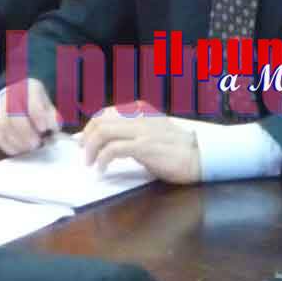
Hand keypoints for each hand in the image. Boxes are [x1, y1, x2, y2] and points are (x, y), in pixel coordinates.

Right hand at [0, 78, 59, 154]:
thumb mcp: (48, 107)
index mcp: (29, 87)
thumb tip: (53, 129)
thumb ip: (52, 118)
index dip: (37, 116)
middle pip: (14, 114)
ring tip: (28, 148)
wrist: (18, 100)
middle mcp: (10, 94)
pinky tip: (17, 150)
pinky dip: (6, 145)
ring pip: (3, 125)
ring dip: (17, 140)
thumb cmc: (36, 105)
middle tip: (36, 143)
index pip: (31, 100)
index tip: (44, 129)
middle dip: (26, 132)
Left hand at [80, 103, 201, 183]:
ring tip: (91, 163)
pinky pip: (114, 149)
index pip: (106, 112)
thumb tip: (106, 141)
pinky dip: (102, 160)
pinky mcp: (145, 146)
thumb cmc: (175, 147)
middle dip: (87, 138)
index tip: (83, 141)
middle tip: (84, 154)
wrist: (198, 155)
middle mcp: (139, 116)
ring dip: (91, 149)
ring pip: (103, 132)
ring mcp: (142, 130)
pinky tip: (102, 170)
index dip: (90, 127)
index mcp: (141, 110)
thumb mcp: (152, 131)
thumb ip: (132, 132)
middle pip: (100, 120)